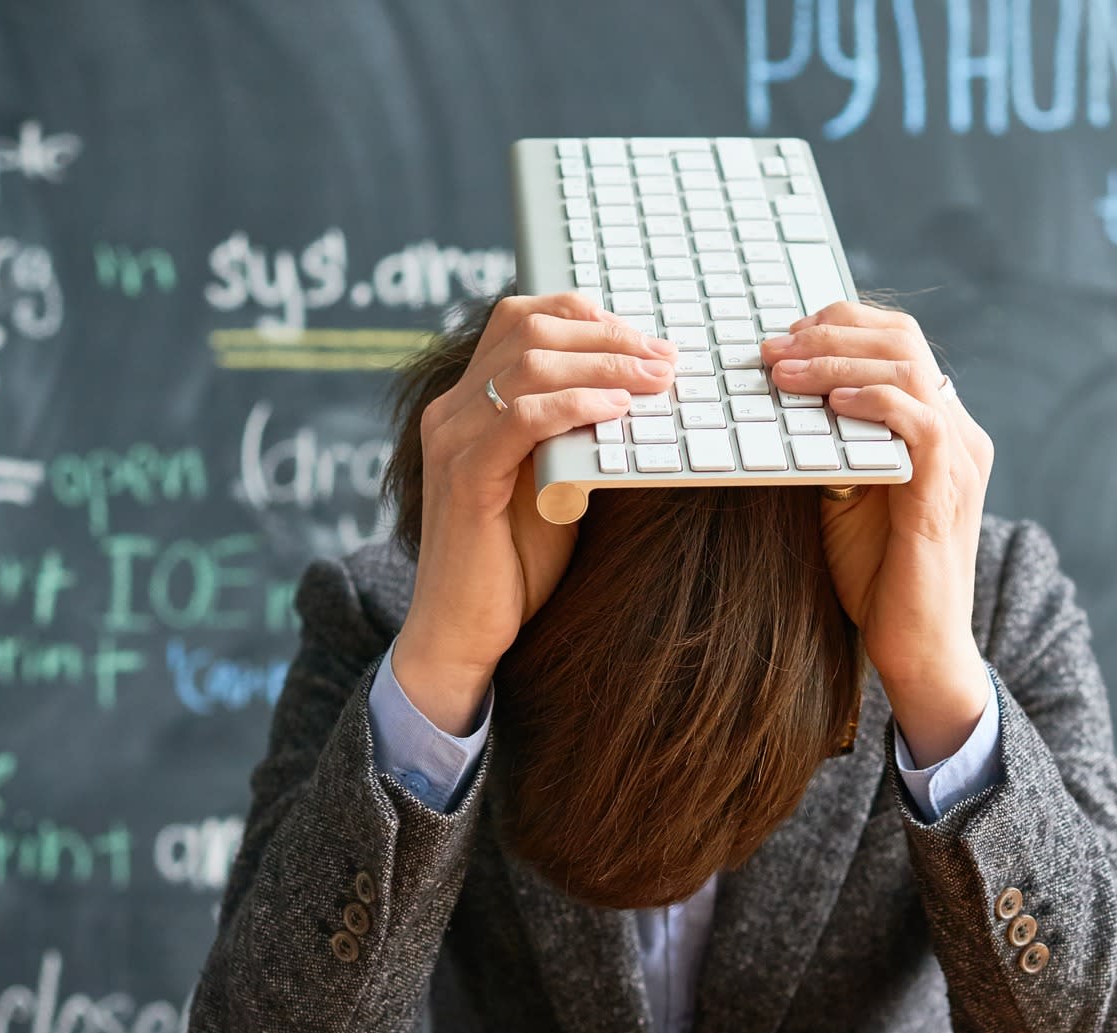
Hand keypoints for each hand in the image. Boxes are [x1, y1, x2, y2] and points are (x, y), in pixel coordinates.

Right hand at [397, 293, 676, 731]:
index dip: (585, 316)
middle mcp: (452, 410)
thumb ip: (573, 435)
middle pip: (529, 331)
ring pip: (529, 365)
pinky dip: (573, 404)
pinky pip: (519, 418)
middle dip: (608, 337)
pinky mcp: (464, 478)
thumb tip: (637, 394)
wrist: (463, 632)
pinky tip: (616, 408)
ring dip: (604, 364)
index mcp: (468, 402)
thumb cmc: (513, 562)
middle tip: (664, 359)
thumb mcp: (551, 481)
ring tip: (655, 379)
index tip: (643, 341)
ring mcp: (453, 440)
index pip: (519, 319)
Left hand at [761, 302, 995, 761]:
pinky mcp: (947, 490)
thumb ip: (831, 445)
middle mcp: (957, 432)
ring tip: (784, 369)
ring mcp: (958, 459)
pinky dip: (873, 401)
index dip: (840, 325)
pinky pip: (920, 423)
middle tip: (771, 348)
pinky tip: (830, 402)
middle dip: (829, 333)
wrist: (918, 647)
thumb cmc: (878, 576)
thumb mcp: (844, 494)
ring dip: (837, 360)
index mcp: (937, 425)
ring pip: (907, 369)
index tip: (783, 337)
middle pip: (902, 341)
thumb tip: (779, 401)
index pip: (898, 342)